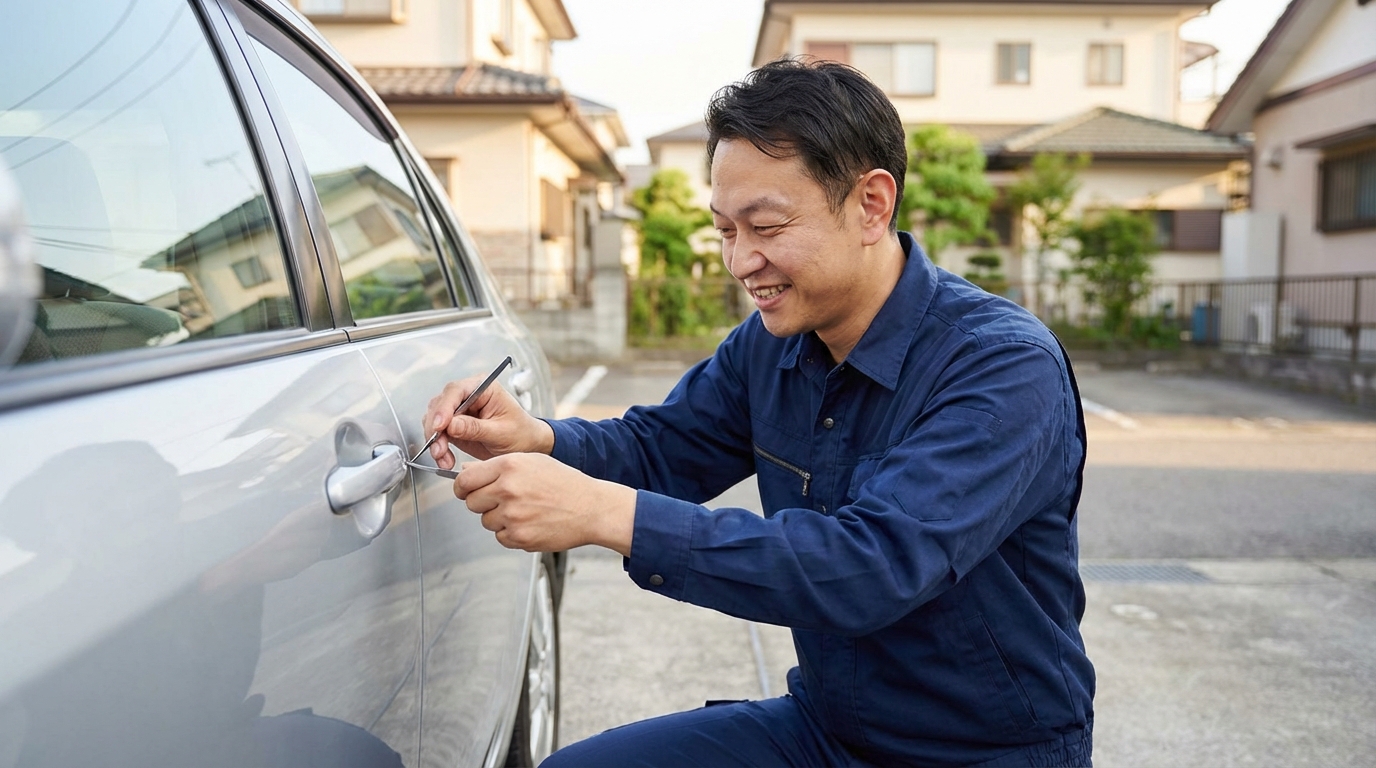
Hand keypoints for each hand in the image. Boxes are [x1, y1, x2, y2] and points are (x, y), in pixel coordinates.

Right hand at [424, 378, 554, 466]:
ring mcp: (459, 410)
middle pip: (440, 405)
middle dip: (435, 429)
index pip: (456, 391)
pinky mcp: (454, 426)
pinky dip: (438, 448)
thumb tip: (451, 425)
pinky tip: (445, 459)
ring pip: (434, 420)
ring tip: (444, 459)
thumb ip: (476, 428)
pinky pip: (438, 434)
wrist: (526, 446)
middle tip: (439, 449)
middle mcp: (468, 395)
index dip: (444, 408)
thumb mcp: (501, 432)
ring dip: (435, 441)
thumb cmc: (521, 433)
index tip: (440, 426)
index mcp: (483, 387)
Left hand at [455, 453, 635, 555]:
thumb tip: (465, 472)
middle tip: (503, 500)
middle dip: (482, 503)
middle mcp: (508, 490)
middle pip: (471, 502)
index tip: (465, 491)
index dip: (462, 487)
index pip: (465, 480)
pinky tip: (530, 522)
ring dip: (499, 518)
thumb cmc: (564, 483)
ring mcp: (513, 516)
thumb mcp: (531, 462)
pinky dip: (511, 533)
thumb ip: (496, 466)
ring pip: (486, 521)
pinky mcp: (519, 537)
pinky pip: (500, 537)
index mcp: (509, 466)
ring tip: (524, 510)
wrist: (591, 508)